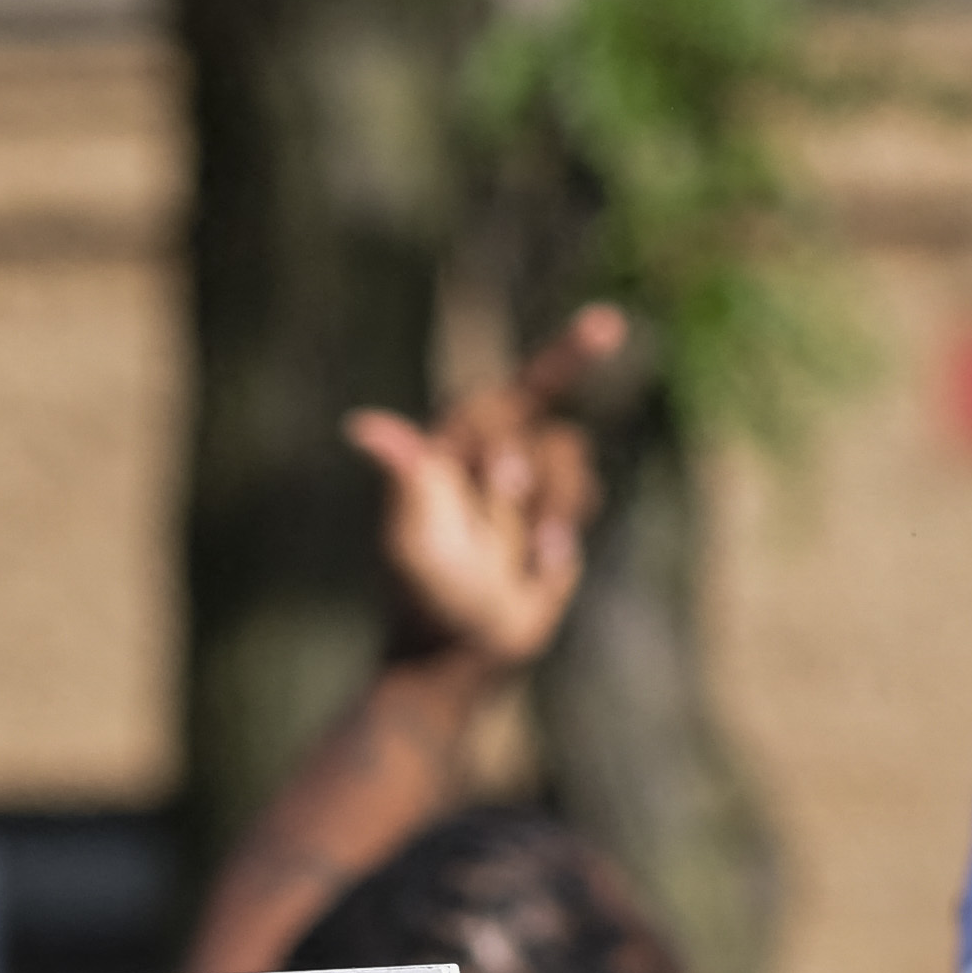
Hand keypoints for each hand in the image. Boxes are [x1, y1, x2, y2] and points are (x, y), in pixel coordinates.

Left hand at [346, 305, 618, 678]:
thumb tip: (361, 425)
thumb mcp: (415, 539)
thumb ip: (410, 479)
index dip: (561, 358)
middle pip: (546, 429)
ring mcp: (529, 487)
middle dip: (528, 471)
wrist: (461, 648)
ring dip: (551, 509)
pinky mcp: (556, 517)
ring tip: (523, 551)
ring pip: (572, 462)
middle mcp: (491, 458)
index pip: (506, 395)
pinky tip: (538, 566)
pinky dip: (561, 534)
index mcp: (451, 451)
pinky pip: (583, 499)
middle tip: (502, 498)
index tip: (610, 324)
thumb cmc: (427, 594)